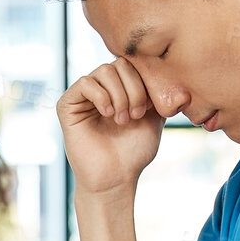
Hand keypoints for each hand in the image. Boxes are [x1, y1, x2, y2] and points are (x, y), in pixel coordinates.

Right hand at [57, 57, 164, 197]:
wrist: (115, 177)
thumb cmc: (133, 152)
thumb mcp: (154, 117)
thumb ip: (158, 92)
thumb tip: (172, 71)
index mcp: (120, 87)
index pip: (134, 63)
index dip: (145, 81)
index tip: (149, 108)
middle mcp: (101, 88)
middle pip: (119, 64)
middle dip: (133, 89)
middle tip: (135, 116)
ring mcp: (83, 95)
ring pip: (104, 71)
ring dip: (119, 95)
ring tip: (122, 119)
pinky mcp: (67, 105)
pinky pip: (85, 83)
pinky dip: (101, 96)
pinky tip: (108, 114)